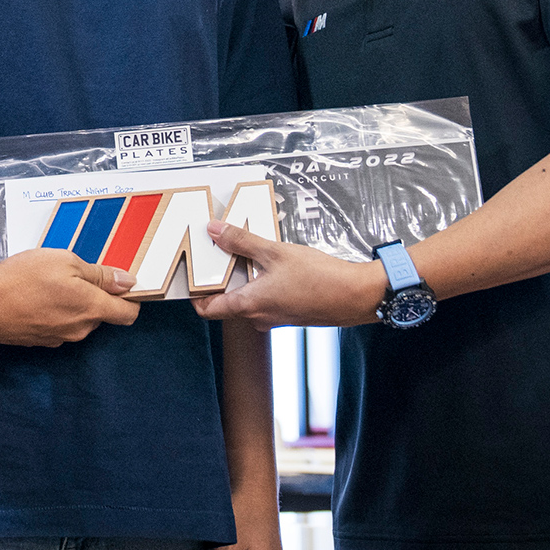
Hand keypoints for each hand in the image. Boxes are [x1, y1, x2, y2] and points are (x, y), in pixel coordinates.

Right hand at [0, 247, 139, 347]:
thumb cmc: (23, 278)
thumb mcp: (67, 262)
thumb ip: (101, 275)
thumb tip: (127, 282)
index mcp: (92, 309)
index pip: (128, 314)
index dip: (130, 298)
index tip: (122, 284)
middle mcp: (80, 329)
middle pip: (100, 315)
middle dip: (93, 296)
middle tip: (73, 274)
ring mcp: (59, 338)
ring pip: (77, 320)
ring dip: (71, 304)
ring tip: (48, 284)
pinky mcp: (40, 342)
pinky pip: (56, 326)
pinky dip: (52, 313)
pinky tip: (35, 298)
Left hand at [191, 224, 386, 327]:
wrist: (357, 296)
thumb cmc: (320, 278)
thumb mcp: (275, 252)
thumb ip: (242, 241)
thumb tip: (215, 231)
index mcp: (249, 305)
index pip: (208, 309)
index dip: (195, 294)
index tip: (192, 276)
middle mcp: (259, 317)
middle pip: (227, 302)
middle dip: (222, 279)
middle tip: (219, 253)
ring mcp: (276, 318)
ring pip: (249, 300)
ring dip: (245, 279)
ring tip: (248, 253)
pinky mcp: (291, 315)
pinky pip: (267, 300)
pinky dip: (263, 283)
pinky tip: (273, 264)